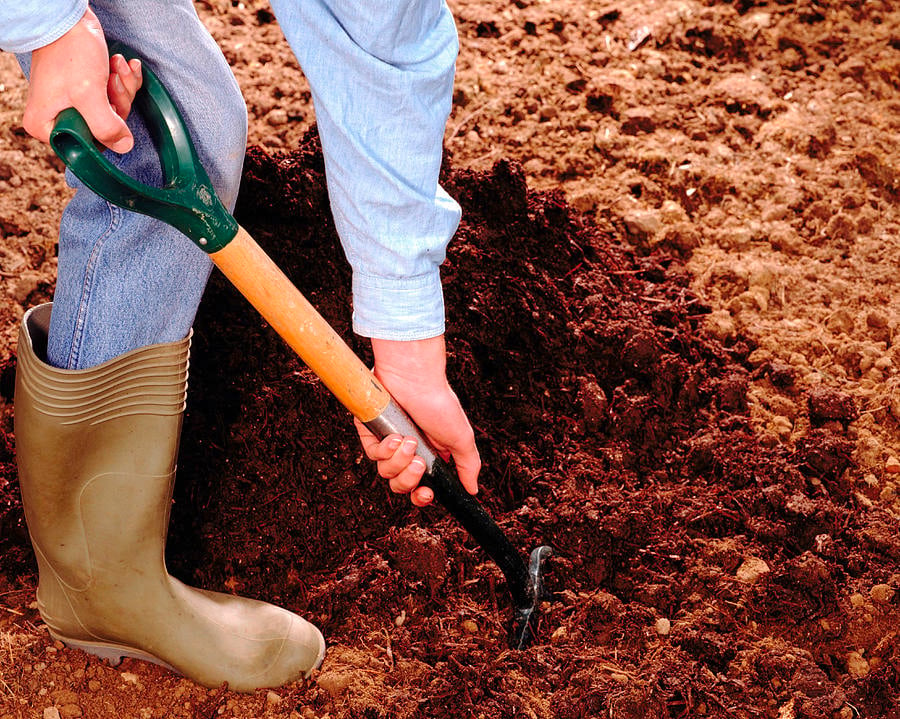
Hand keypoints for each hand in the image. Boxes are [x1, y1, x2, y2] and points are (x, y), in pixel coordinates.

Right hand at [23, 8, 142, 152]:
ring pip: (113, 110)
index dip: (105, 130)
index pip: (87, 147)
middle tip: (112, 81)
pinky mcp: (87, 90)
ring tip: (115, 67)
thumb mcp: (88, 95)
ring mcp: (73, 104)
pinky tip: (122, 64)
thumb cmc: (70, 52)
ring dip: (122, 88)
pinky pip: (114, 95)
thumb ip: (106, 126)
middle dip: (117, 102)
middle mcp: (58, 118)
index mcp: (47, 126)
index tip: (108, 106)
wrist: (70, 18)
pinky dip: (123, 80)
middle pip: (104, 128)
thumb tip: (123, 147)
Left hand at [355, 335, 480, 506]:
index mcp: (430, 456)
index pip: (421, 487)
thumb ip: (468, 466)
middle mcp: (408, 452)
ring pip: (386, 472)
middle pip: (401, 485)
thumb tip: (473, 490)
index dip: (422, 496)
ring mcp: (388, 443)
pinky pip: (372, 455)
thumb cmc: (439, 403)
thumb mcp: (461, 438)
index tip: (426, 492)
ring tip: (409, 441)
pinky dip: (384, 450)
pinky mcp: (371, 433)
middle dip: (409, 479)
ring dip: (398, 461)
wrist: (415, 378)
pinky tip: (395, 436)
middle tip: (419, 462)